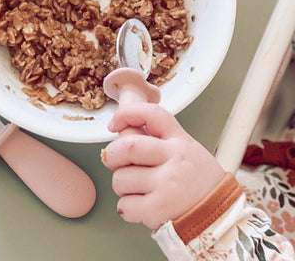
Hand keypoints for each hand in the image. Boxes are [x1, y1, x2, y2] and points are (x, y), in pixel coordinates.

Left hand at [102, 103, 224, 230]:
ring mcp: (167, 185)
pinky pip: (124, 205)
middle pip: (128, 146)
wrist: (221, 219)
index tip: (114, 123)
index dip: (127, 113)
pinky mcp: (159, 210)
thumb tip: (122, 131)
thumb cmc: (199, 183)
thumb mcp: (186, 150)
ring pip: (121, 178)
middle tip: (114, 161)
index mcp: (180, 142)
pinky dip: (127, 208)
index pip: (152, 114)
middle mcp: (174, 159)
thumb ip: (158, 140)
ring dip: (121, 185)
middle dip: (112, 155)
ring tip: (139, 189)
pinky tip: (142, 207)